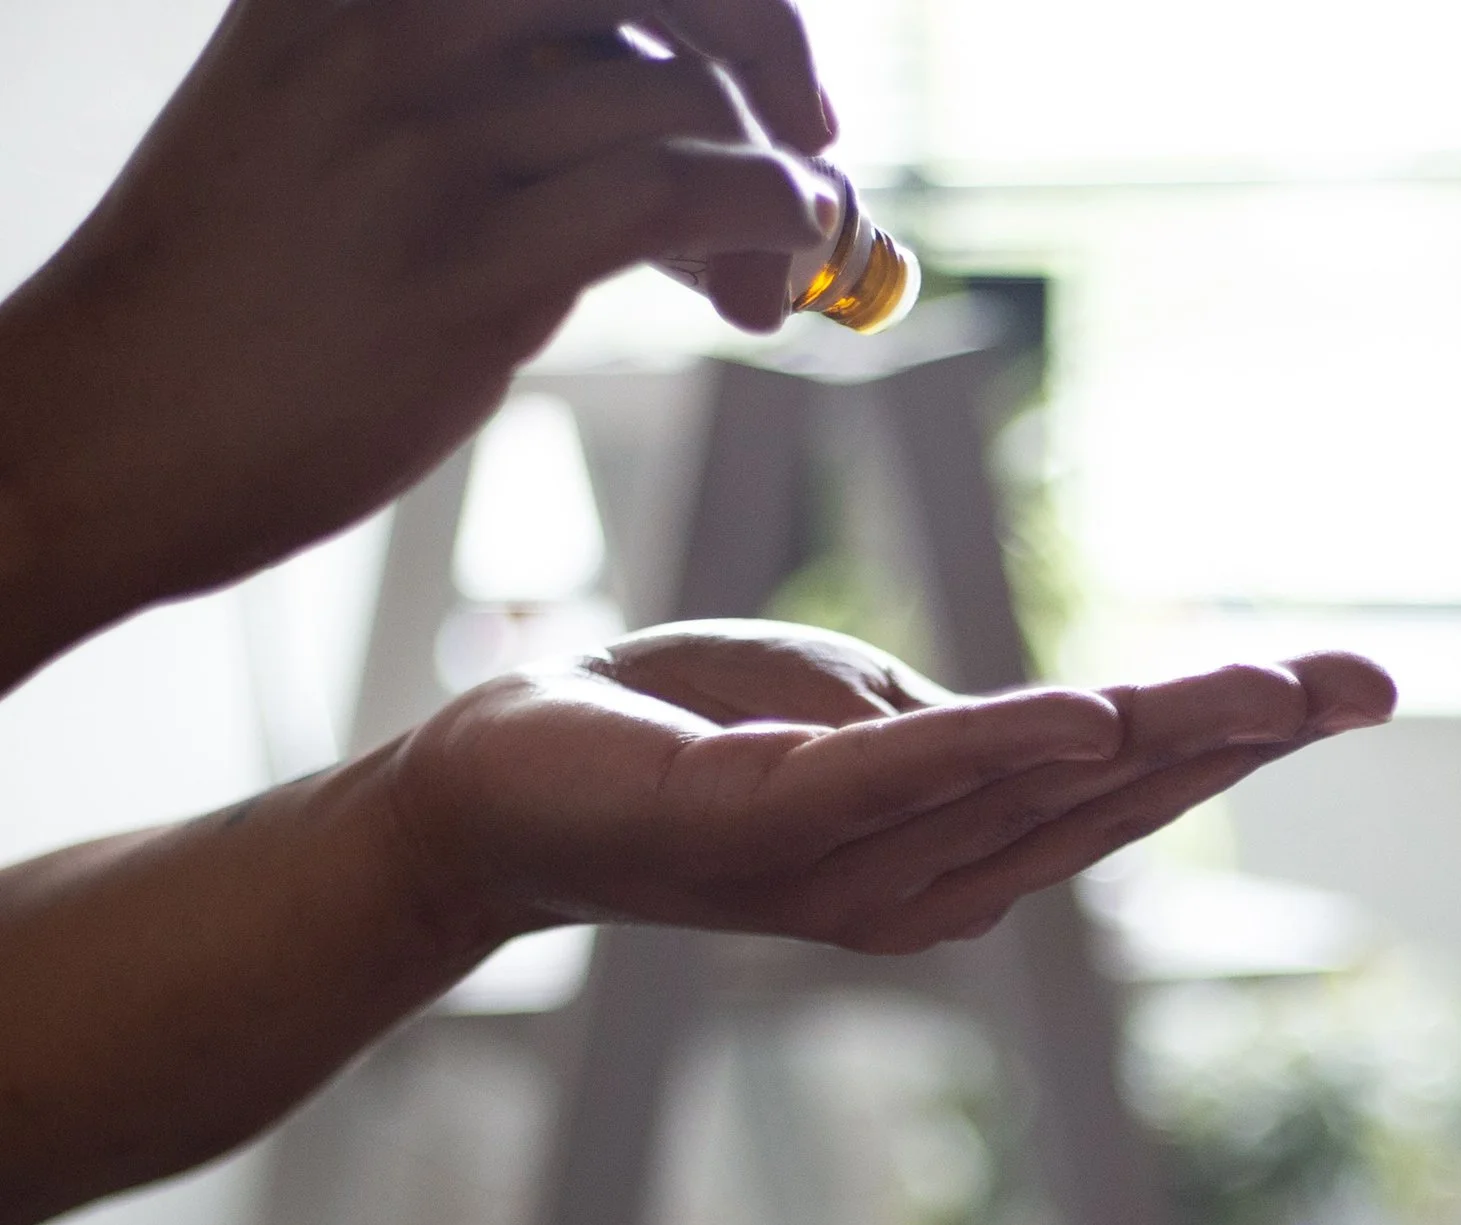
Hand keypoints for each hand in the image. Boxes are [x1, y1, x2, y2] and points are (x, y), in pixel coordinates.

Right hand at [0, 0, 841, 686]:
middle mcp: (396, 16)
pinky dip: (769, 222)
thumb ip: (492, 96)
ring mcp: (432, 133)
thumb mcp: (338, 129)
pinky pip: (678, 190)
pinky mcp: (472, 260)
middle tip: (811, 139)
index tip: (762, 69)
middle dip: (772, 40)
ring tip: (756, 288)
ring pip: (685, 92)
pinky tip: (770, 281)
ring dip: (775, 188)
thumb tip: (684, 114)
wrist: (118, 418)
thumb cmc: (245, 301)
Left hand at [381, 622, 1398, 954]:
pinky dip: (994, 749)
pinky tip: (1089, 715)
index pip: (1120, 785)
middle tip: (1358, 684)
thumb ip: (956, 732)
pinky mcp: (767, 825)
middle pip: (1108, 799)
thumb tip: (1048, 727)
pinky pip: (897, 781)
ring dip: (1159, 737)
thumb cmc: (680, 736)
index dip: (1236, 740)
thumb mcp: (849, 713)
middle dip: (1240, 740)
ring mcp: (853, 871)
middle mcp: (929, 888)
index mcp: (958, 853)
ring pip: (1031, 789)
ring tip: (1266, 686)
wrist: (502, 784)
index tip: (1346, 688)